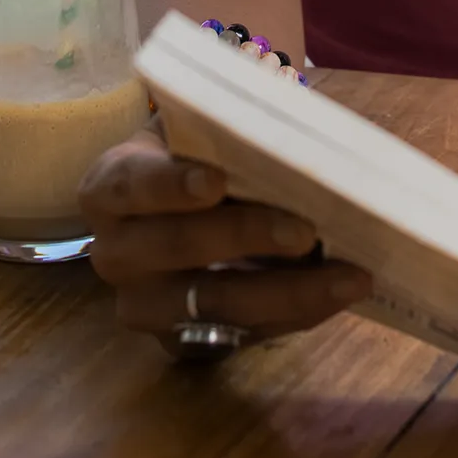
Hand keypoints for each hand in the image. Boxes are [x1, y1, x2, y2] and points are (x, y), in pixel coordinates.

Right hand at [80, 131, 371, 347]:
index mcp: (109, 189)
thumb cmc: (192, 158)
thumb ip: (227, 129)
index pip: (130, 185)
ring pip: (215, 304)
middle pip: (178, 247)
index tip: (216, 180)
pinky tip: (337, 293)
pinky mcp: (180, 344)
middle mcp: (115, 253)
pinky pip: (242, 334)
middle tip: (307, 229)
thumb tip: (289, 113)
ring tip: (348, 274)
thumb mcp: (194, 133)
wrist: (176, 214)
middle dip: (247, 237)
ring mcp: (145, 307)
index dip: (171, 184)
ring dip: (288, 290)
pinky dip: (295, 313)